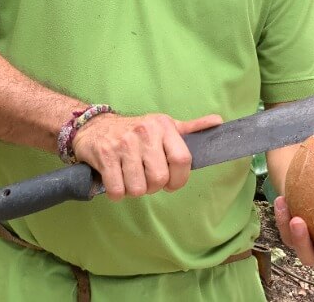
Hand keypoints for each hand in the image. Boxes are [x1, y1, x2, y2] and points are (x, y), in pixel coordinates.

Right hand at [72, 112, 221, 200]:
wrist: (95, 126)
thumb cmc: (135, 130)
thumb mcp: (164, 125)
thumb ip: (191, 128)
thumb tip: (219, 122)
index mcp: (164, 126)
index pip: (183, 160)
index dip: (179, 179)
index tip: (171, 183)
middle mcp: (145, 132)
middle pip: (159, 178)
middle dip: (154, 186)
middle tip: (146, 178)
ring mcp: (124, 144)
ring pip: (138, 188)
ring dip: (134, 190)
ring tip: (130, 176)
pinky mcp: (105, 155)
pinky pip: (118, 190)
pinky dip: (117, 192)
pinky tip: (116, 179)